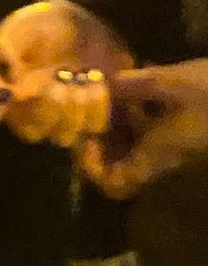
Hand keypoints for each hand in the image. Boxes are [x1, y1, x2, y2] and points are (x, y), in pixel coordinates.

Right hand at [0, 0, 132, 144]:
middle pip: (28, 132)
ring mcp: (58, 117)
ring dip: (72, 106)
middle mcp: (25, 110)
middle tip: (54, 84)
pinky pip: (92, 125)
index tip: (2, 95)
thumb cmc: (41, 26)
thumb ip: (5, 51)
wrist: (82, 24)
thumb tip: (5, 85)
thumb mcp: (18, 29)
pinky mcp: (89, 116)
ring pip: (63, 135)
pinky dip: (95, 104)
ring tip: (79, 77)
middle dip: (43, 110)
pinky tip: (94, 80)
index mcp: (0, 90)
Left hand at [77, 59, 207, 199]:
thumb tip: (97, 82)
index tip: (83, 136)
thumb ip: (132, 85)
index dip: (91, 167)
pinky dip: (134, 111)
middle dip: (98, 139)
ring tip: (104, 92)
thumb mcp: (172, 82)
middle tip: (85, 109)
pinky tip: (130, 82)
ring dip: (114, 123)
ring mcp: (173, 145)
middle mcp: (162, 157)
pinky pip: (148, 130)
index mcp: (157, 155)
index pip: (115, 183)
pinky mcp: (182, 130)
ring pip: (131, 146)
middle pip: (118, 165)